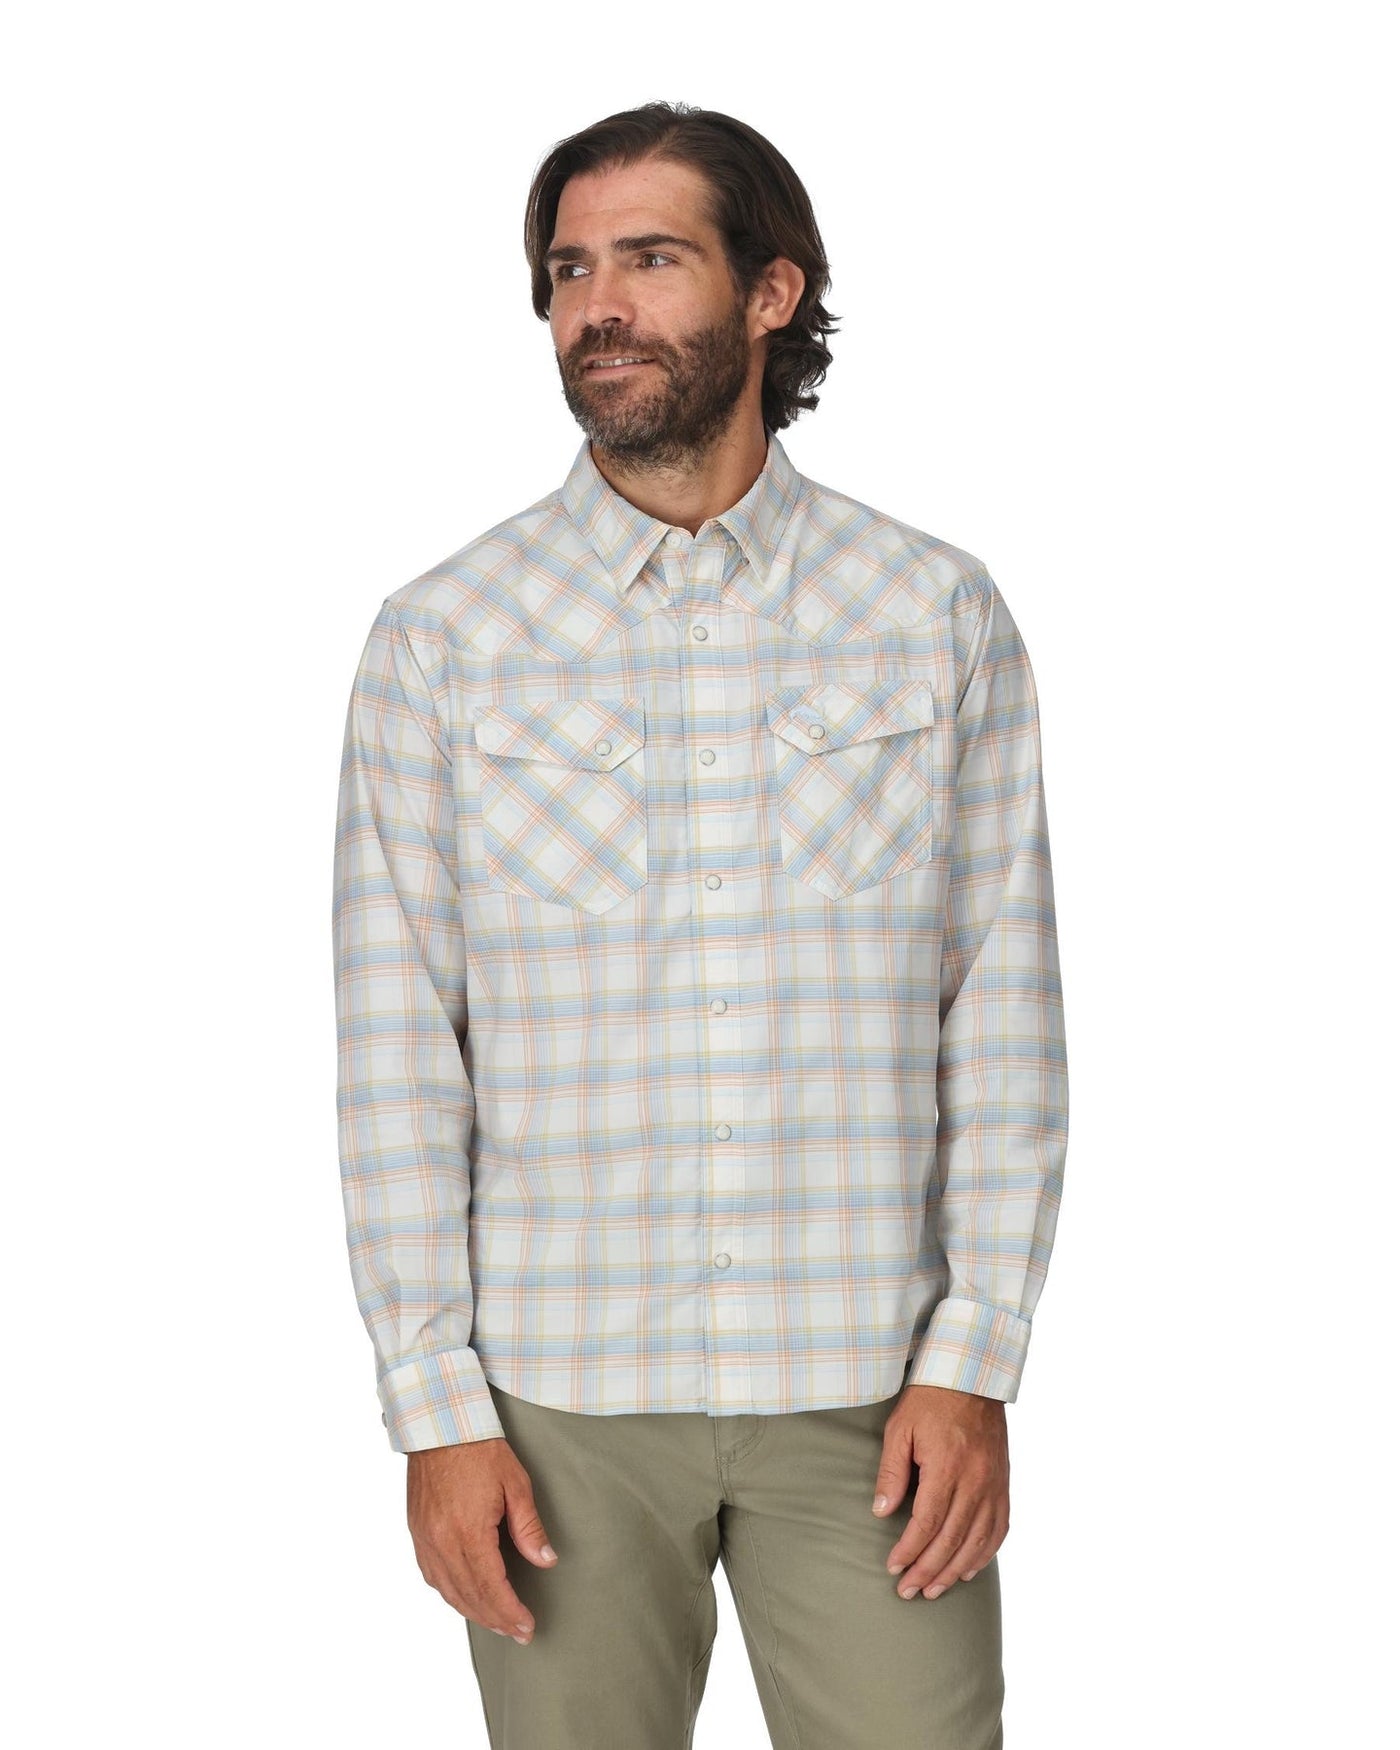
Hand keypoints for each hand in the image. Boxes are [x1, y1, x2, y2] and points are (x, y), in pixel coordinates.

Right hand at [406, 1437, 557, 1643]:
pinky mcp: (416, 1531)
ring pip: (448, 1591)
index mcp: (468, 1531)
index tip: (526, 1627)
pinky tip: (465, 1597)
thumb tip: (546, 1561)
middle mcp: (441, 1541)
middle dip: (495, 1619)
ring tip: (496, 1622)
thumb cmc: (480, 1448)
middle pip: (469, 1596)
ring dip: (473, 1612)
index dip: (510, 1612)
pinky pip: (432, 1575)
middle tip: (518, 1633)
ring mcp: (425, 1538)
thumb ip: (529, 1527)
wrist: (440, 1424)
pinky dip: (450, 1593)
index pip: (491, 1587)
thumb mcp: (515, 1483)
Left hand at [870, 1383, 1008, 1599]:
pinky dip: (985, 1554)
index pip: (927, 1523)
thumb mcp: (900, 1428)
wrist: (971, 1376)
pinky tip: (968, 1570)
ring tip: (934, 1590)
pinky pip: (999, 1528)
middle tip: (908, 1592)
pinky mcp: (1004, 1483)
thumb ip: (891, 1471)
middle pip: (952, 1539)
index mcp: (947, 1466)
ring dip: (954, 1571)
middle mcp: (976, 1480)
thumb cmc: (929, 1400)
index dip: (909, 1551)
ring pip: (977, 1541)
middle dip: (928, 1571)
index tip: (893, 1568)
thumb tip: (881, 1511)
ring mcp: (994, 1484)